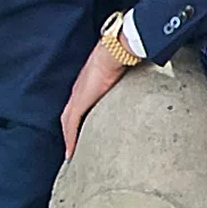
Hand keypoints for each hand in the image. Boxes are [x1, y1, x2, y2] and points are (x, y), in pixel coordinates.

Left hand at [61, 42, 130, 158]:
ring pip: (67, 123)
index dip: (76, 123)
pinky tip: (71, 151)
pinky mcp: (79, 102)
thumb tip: (139, 91)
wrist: (113, 53)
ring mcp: (77, 97)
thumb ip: (123, 86)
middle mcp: (78, 92)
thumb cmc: (118, 60)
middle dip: (69, 133)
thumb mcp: (120, 78)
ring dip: (68, 138)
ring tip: (72, 154)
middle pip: (68, 117)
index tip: (79, 135)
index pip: (77, 108)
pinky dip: (70, 138)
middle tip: (73, 150)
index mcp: (86, 87)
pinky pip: (71, 125)